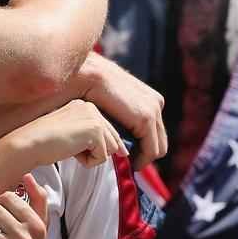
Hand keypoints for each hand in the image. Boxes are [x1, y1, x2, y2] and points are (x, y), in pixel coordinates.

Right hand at [7, 99, 125, 169]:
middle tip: (74, 151)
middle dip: (97, 151)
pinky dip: (88, 162)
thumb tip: (120, 149)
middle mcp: (90, 107)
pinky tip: (71, 153)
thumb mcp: (70, 133)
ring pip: (110, 149)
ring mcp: (93, 117)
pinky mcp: (95, 130)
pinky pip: (103, 157)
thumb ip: (90, 136)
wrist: (30, 143)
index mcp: (83, 105)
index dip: (107, 145)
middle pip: (112, 139)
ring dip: (92, 156)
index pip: (107, 128)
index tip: (110, 153)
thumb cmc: (43, 143)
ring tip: (70, 150)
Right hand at [81, 53, 165, 168]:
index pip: (154, 129)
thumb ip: (116, 117)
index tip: (127, 156)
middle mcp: (154, 101)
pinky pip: (151, 150)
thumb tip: (118, 136)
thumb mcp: (106, 104)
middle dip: (144, 154)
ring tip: (124, 163)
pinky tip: (126, 162)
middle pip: (158, 139)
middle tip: (127, 164)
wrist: (78, 74)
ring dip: (141, 158)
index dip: (142, 148)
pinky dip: (140, 160)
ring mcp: (152, 108)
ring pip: (157, 147)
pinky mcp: (145, 117)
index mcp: (147, 96)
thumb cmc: (82, 88)